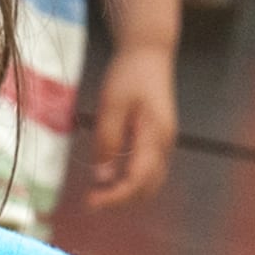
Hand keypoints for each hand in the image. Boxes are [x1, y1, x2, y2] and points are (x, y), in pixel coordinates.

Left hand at [77, 41, 178, 210]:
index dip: (114, 197)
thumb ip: (107, 141)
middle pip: (146, 188)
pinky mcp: (157, 140)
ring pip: (149, 183)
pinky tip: (109, 178)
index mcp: (155, 137)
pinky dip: (130, 181)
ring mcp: (164, 143)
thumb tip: (102, 178)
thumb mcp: (112, 105)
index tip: (89, 203)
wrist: (149, 52)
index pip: (137, 181)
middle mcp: (165, 146)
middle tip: (90, 201)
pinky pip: (147, 171)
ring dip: (125, 193)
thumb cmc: (129, 74)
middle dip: (119, 200)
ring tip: (97, 193)